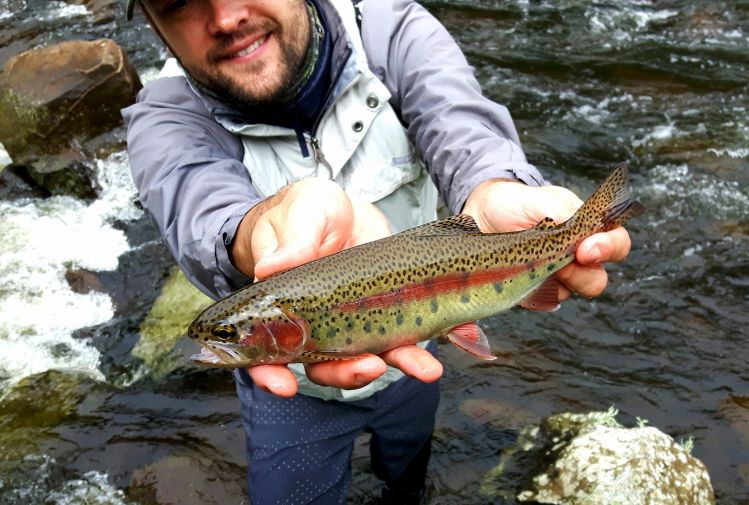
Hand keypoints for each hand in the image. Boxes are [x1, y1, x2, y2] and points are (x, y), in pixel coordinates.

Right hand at [233, 178, 442, 396]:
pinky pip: (414, 326)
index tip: (285, 385)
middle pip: (328, 365)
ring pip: (375, 353)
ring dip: (400, 361)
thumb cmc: (303, 213)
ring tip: (426, 367)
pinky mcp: (393, 307)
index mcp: (287, 311)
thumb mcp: (299, 216)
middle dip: (349, 373)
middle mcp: (321, 326)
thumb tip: (272, 266)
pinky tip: (461, 330)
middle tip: (371, 366)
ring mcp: (359, 320)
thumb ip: (293, 241)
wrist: (340, 207)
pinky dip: (440, 331)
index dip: (271, 374)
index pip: (270, 353)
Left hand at [462, 179, 632, 301]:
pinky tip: (518, 277)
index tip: (586, 248)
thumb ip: (568, 214)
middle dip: (581, 274)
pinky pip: (544, 300)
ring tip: (532, 264)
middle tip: (560, 262)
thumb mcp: (545, 200)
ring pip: (570, 293)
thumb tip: (585, 234)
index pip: (618, 244)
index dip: (610, 248)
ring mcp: (559, 277)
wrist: (485, 215)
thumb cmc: (520, 204)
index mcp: (589, 232)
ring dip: (556, 282)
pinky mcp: (536, 290)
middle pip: (597, 280)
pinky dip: (534, 291)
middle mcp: (579, 258)